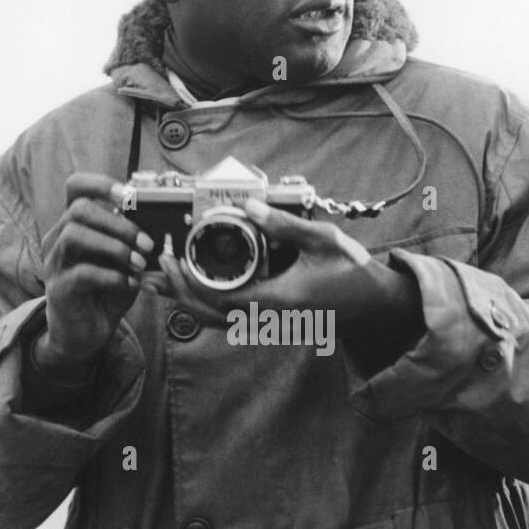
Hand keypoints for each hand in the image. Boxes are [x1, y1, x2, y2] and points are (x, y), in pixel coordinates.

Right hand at [34, 173, 155, 377]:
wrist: (84, 334)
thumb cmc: (104, 293)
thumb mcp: (123, 263)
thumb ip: (134, 244)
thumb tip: (161, 229)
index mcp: (73, 225)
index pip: (75, 187)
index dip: (101, 184)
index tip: (129, 195)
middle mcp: (57, 239)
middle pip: (78, 210)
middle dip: (119, 223)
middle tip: (146, 244)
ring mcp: (54, 263)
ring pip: (74, 236)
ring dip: (114, 247)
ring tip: (139, 264)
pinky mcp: (58, 289)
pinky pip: (81, 272)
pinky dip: (111, 275)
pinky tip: (130, 283)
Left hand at [151, 197, 422, 350]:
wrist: (372, 302)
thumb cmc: (351, 270)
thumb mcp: (321, 240)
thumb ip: (283, 224)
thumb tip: (248, 206)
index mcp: (278, 299)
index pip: (221, 297)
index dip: (191, 282)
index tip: (174, 259)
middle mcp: (269, 316)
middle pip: (209, 314)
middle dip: (178, 293)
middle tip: (156, 269)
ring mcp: (268, 321)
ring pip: (216, 321)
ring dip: (186, 302)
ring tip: (160, 283)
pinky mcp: (269, 319)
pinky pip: (228, 318)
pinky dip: (204, 306)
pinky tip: (190, 291)